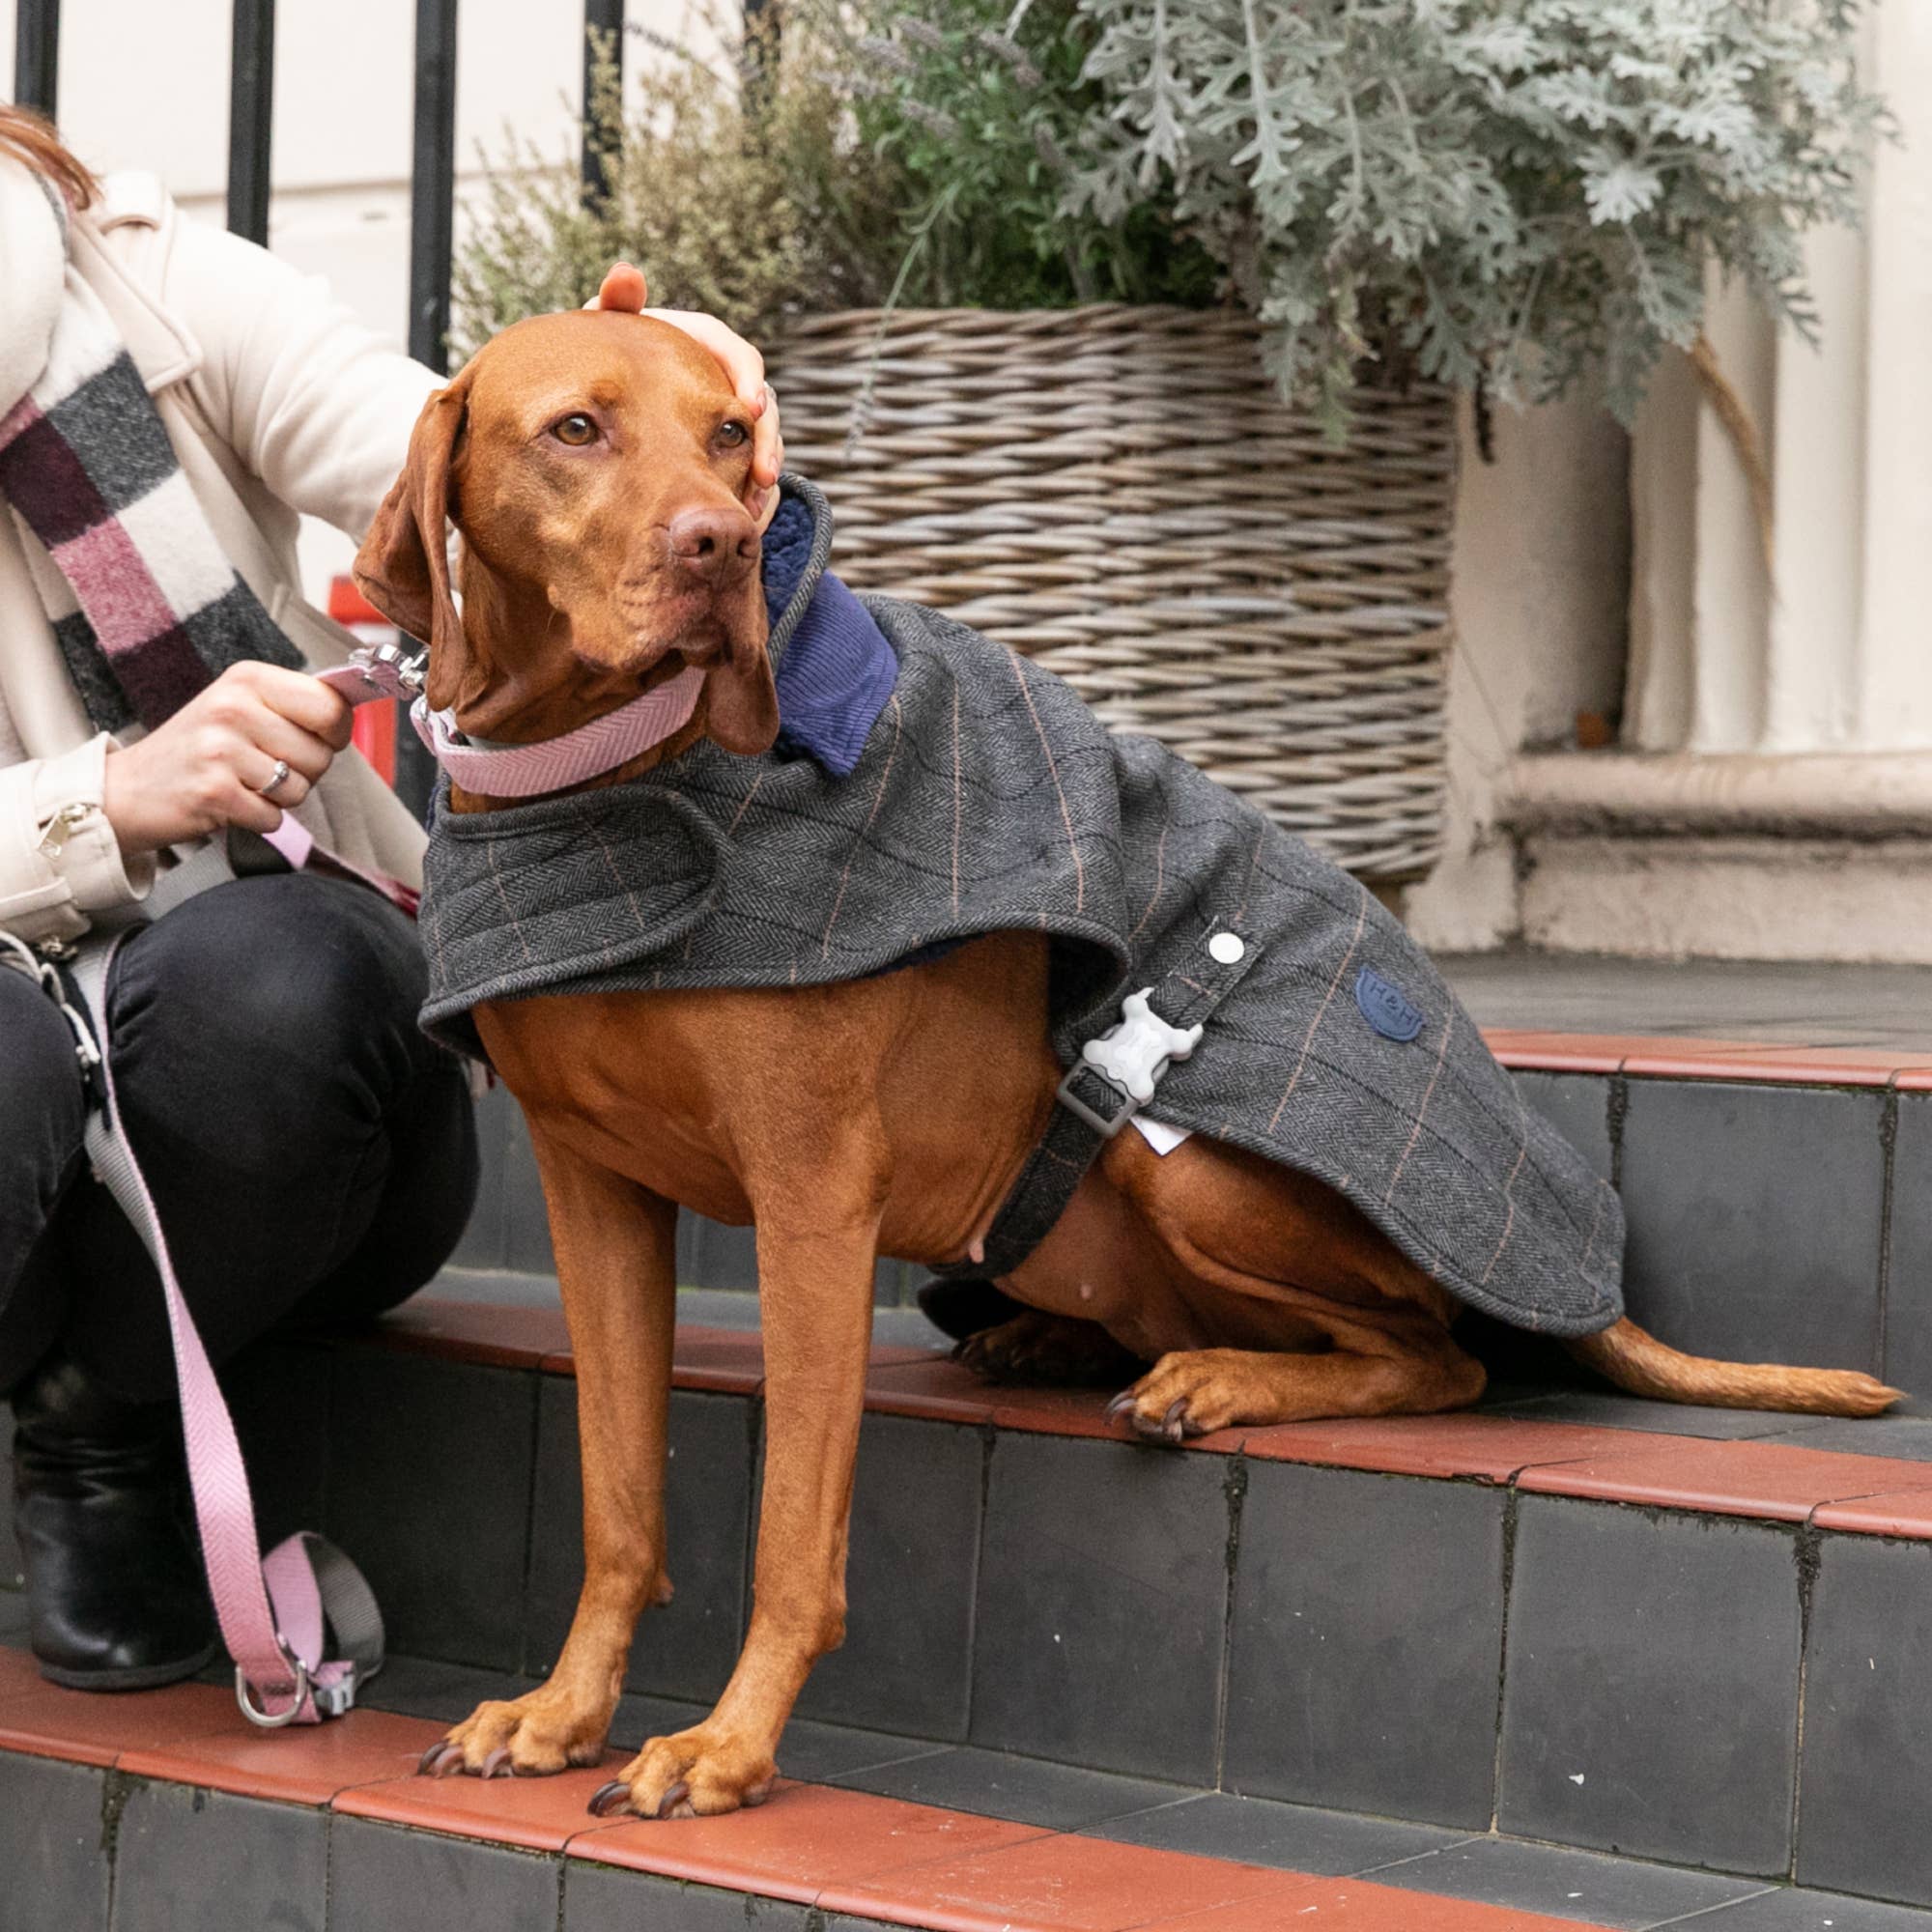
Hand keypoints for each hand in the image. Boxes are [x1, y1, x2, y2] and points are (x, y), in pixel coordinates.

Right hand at [101, 662, 353, 855]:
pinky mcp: (213, 791)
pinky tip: (229, 802)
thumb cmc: (198, 749)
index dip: (336, 732)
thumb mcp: (241, 708)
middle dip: (303, 771)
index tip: (318, 738)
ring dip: (278, 798)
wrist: (126, 789)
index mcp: (248, 678)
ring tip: (241, 782)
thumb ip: (294, 706)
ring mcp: (220, 749)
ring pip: (300, 789)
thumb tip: (349, 711)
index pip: (330, 706)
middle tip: (262, 766)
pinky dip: (258, 819)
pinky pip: (274, 817)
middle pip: (321, 755)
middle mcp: (233, 707)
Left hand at [591, 264, 785, 530]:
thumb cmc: (604, 354)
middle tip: (764, 470)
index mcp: (704, 343)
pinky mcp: (725, 443)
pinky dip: (750, 487)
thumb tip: (625, 274)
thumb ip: (617, 304)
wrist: (605, 392)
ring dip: (765, 466)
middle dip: (766, 438)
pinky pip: (747, 464)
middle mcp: (723, 376)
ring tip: (758, 495)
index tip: (749, 405)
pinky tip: (746, 511)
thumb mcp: (607, 328)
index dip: (749, 379)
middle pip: (762, 403)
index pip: (739, 354)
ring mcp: (727, 412)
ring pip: (762, 438)